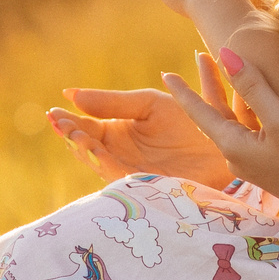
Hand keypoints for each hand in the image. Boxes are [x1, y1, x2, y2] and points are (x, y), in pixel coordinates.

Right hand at [45, 86, 229, 184]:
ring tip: (75, 134)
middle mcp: (121, 155)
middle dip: (72, 136)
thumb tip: (70, 93)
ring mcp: (134, 172)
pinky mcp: (149, 186)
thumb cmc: (190, 120)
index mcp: (118, 134)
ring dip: (86, 150)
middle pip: (88, 149)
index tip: (54, 111)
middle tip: (59, 123)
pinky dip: (108, 165)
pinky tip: (96, 150)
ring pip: (100, 164)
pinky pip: (123, 177)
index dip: (69, 122)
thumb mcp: (147, 104)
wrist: (224, 139)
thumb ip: (111, 101)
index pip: (86, 129)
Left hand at [165, 49, 278, 240]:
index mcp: (232, 146)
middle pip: (214, 114)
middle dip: (209, 84)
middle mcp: (236, 156)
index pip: (199, 113)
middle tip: (201, 55)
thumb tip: (225, 53)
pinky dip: (246, 109)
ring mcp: (252, 161)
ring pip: (233, 121)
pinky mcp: (269, 163)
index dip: (183, 91)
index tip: (166, 73)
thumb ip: (253, 86)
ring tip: (228, 68)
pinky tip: (256, 98)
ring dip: (229, 95)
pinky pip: (249, 130)